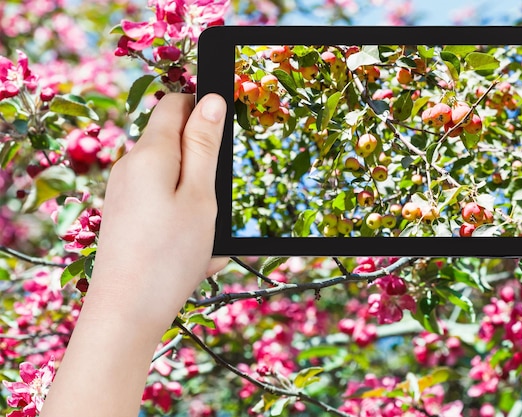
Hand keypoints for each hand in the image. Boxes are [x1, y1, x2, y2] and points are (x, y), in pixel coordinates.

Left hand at [41, 93, 228, 416]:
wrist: (126, 313)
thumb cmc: (170, 254)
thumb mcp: (201, 196)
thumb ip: (205, 146)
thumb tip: (211, 101)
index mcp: (150, 154)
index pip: (175, 104)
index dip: (202, 108)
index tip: (226, 133)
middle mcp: (130, 167)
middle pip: (175, 146)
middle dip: (205, 170)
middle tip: (221, 208)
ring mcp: (123, 193)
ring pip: (173, 183)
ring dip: (198, 204)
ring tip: (208, 243)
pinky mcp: (123, 216)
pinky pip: (161, 207)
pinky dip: (182, 223)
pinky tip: (193, 256)